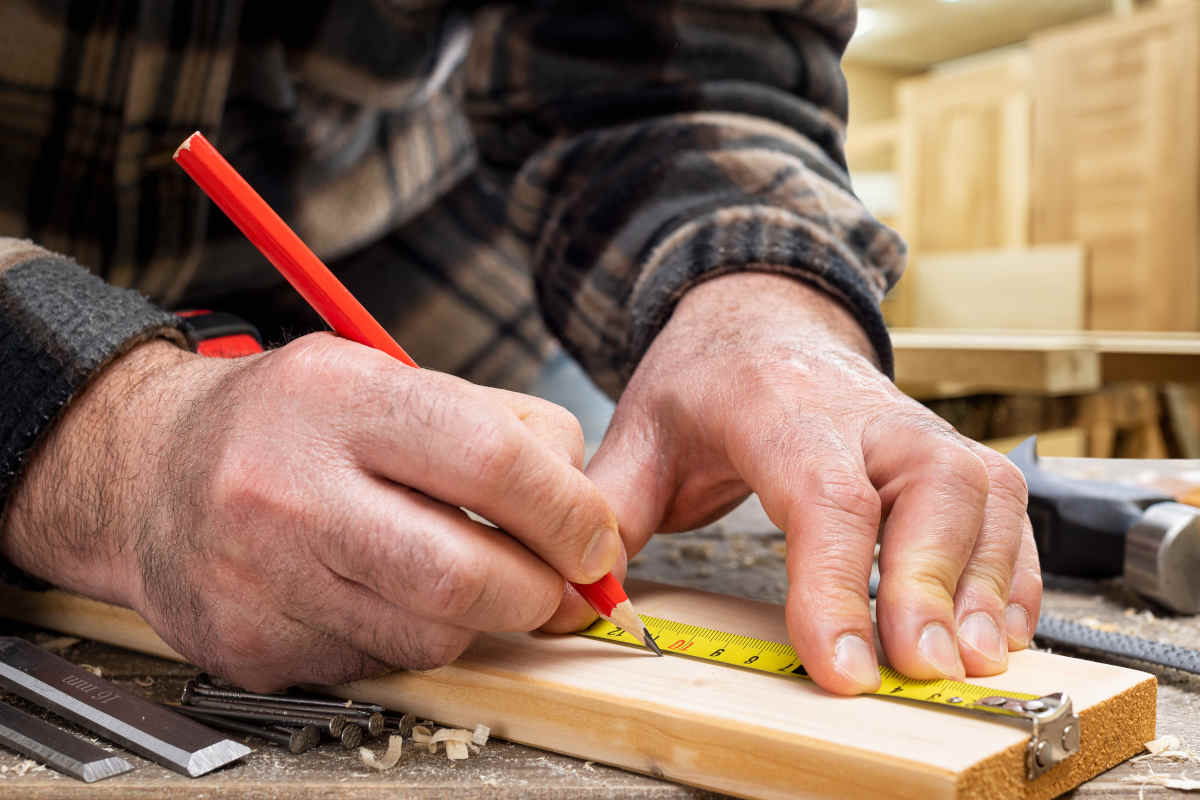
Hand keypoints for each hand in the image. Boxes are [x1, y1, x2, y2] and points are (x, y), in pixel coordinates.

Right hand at [1, 333, 620, 689]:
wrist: (147, 473)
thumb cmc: (288, 422)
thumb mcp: (388, 378)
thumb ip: (500, 427)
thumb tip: (588, 509)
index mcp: (339, 399)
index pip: (493, 462)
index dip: (571, 514)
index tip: (596, 540)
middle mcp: (288, 488)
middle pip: (465, 575)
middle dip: (541, 593)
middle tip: (559, 586)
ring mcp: (260, 577)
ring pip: (431, 635)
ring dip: (479, 619)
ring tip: (465, 577)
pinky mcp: (251, 646)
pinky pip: (377, 663)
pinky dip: (411, 637)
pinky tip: (387, 595)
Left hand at [547, 273, 1040, 694]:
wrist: (763, 318)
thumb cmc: (707, 381)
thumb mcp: (641, 431)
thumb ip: (614, 506)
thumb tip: (586, 593)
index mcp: (777, 406)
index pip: (822, 494)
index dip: (837, 581)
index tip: (844, 665)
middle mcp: (862, 413)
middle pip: (925, 487)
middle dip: (931, 582)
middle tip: (923, 668)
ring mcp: (914, 428)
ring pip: (980, 492)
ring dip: (984, 581)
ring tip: (970, 660)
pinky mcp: (947, 452)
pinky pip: (1005, 504)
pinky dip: (1012, 568)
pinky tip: (997, 626)